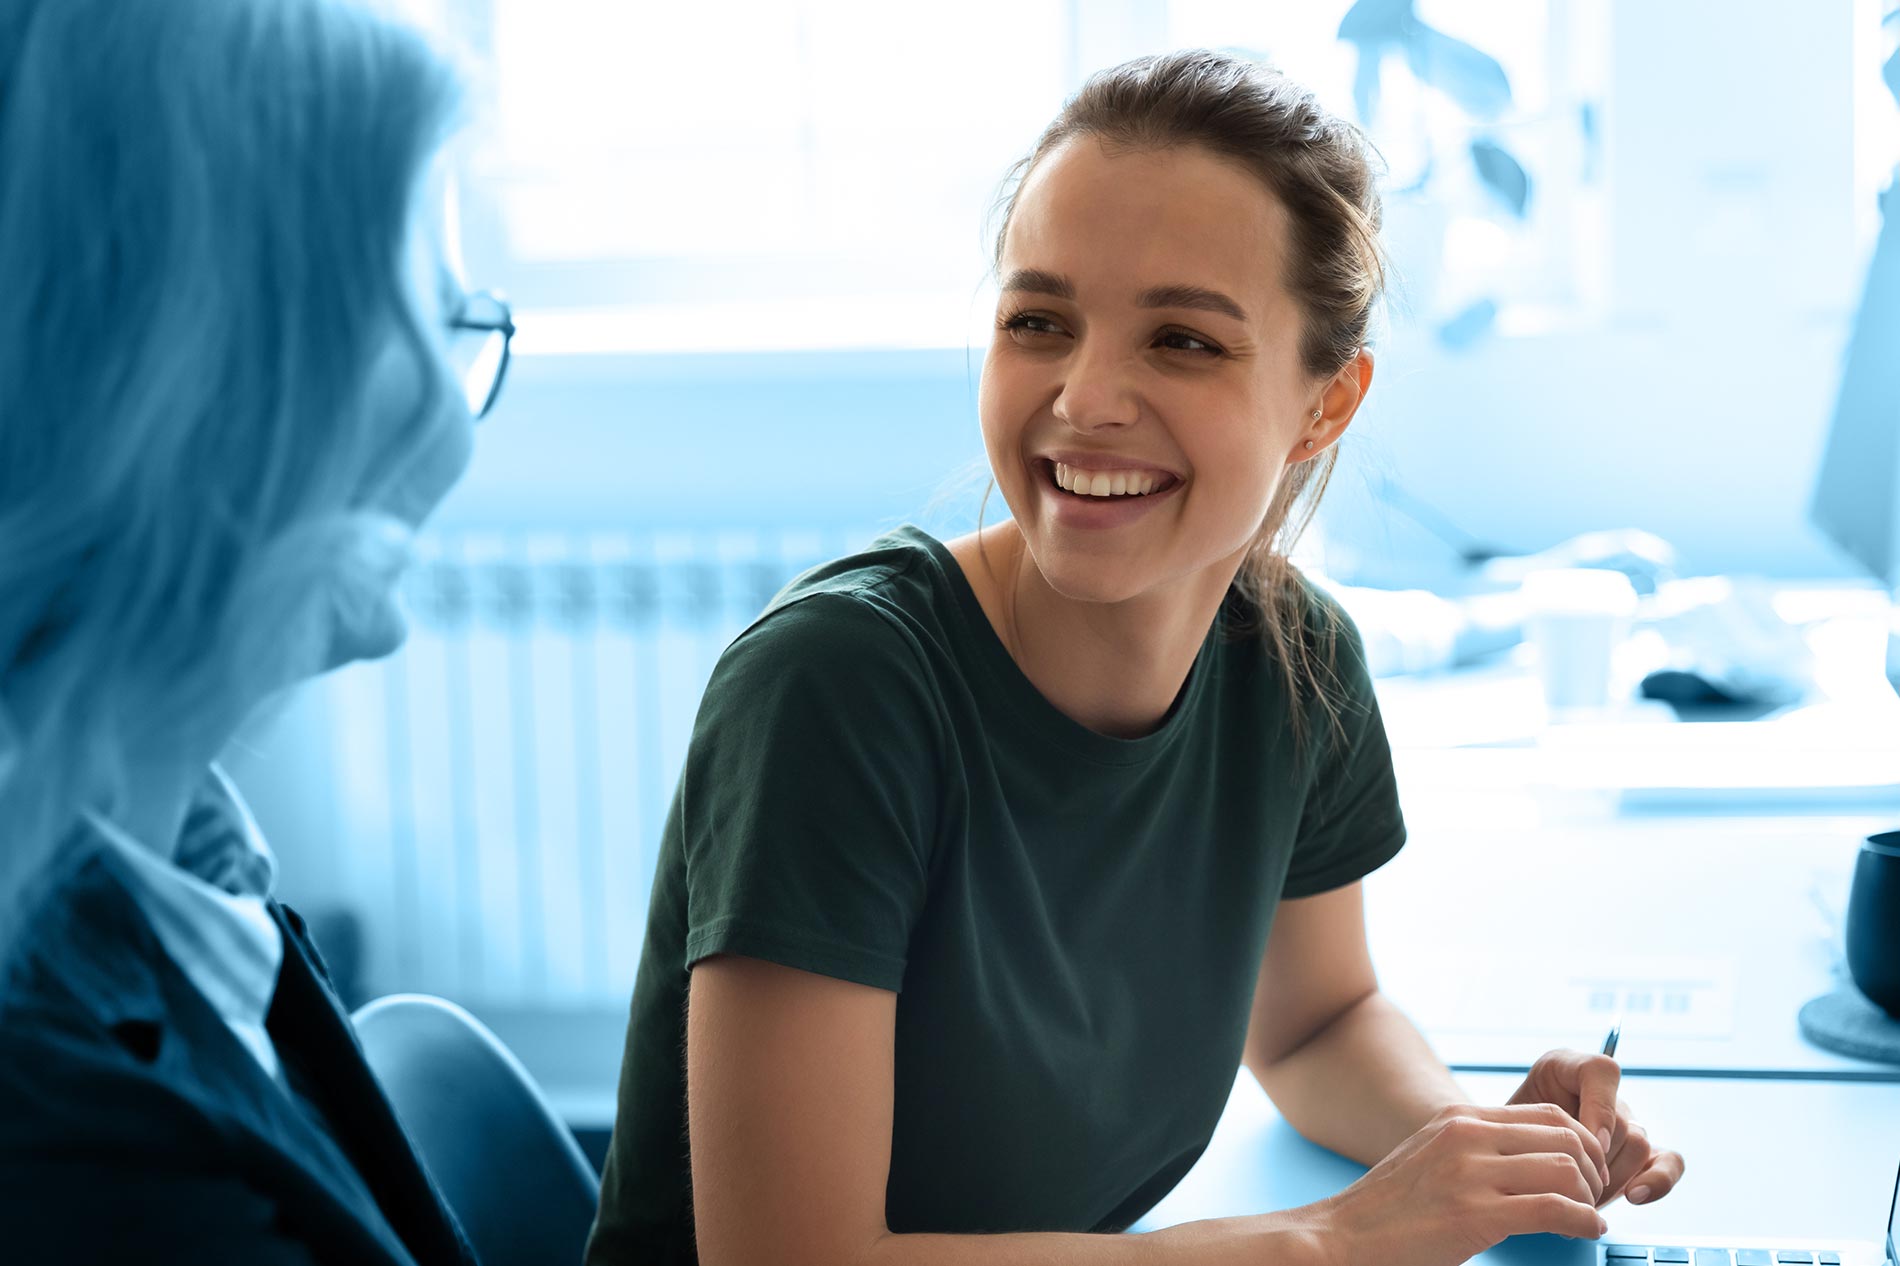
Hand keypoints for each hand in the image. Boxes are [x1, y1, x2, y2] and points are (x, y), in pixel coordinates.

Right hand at [1312, 1103, 1612, 1265]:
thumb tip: (1528, 1161)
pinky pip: (1554, 1209)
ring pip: (1566, 1171)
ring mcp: (1470, 1174)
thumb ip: (1474, 1149)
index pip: (1549, 1115)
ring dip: (1590, 1198)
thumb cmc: (1389, 1209)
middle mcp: (1467, 1137)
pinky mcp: (1475, 1214)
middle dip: (1594, 1169)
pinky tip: (1585, 1231)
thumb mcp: (1432, 1157)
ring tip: (1587, 1216)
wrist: (1344, 1236)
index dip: (1583, 1142)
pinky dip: (1582, 1222)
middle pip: (1566, 1138)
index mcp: (1459, 1120)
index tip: (1588, 1170)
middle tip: (1594, 1196)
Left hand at [1508, 1048, 1686, 1207]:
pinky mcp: (1640, 1152)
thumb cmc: (1502, 1136)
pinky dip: (1658, 1181)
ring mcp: (1623, 1121)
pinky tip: (1634, 1196)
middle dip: (1599, 1160)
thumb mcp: (1505, 1119)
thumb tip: (1571, 1155)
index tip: (1590, 1145)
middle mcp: (1600, 1091)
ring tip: (1579, 1199)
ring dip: (1613, 1179)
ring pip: (1640, 1145)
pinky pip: (1669, 1161)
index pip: (1602, 1071)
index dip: (1600, 1111)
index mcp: (1566, 1067)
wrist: (1506, 1154)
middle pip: (1622, 1121)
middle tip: (1569, 1187)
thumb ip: (1530, 1122)